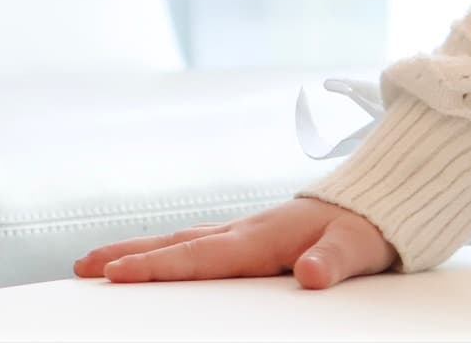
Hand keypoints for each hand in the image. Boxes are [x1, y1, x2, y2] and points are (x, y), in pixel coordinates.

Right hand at [73, 197, 395, 289]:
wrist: (387, 197)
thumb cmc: (372, 224)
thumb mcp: (361, 244)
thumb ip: (335, 259)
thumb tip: (311, 273)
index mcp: (266, 235)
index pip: (204, 255)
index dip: (160, 266)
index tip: (115, 272)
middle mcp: (250, 230)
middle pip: (181, 244)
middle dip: (132, 255)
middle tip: (84, 266)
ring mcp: (250, 230)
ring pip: (186, 241)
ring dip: (143, 250)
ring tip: (99, 261)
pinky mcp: (256, 235)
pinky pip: (204, 243)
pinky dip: (173, 249)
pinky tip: (157, 257)